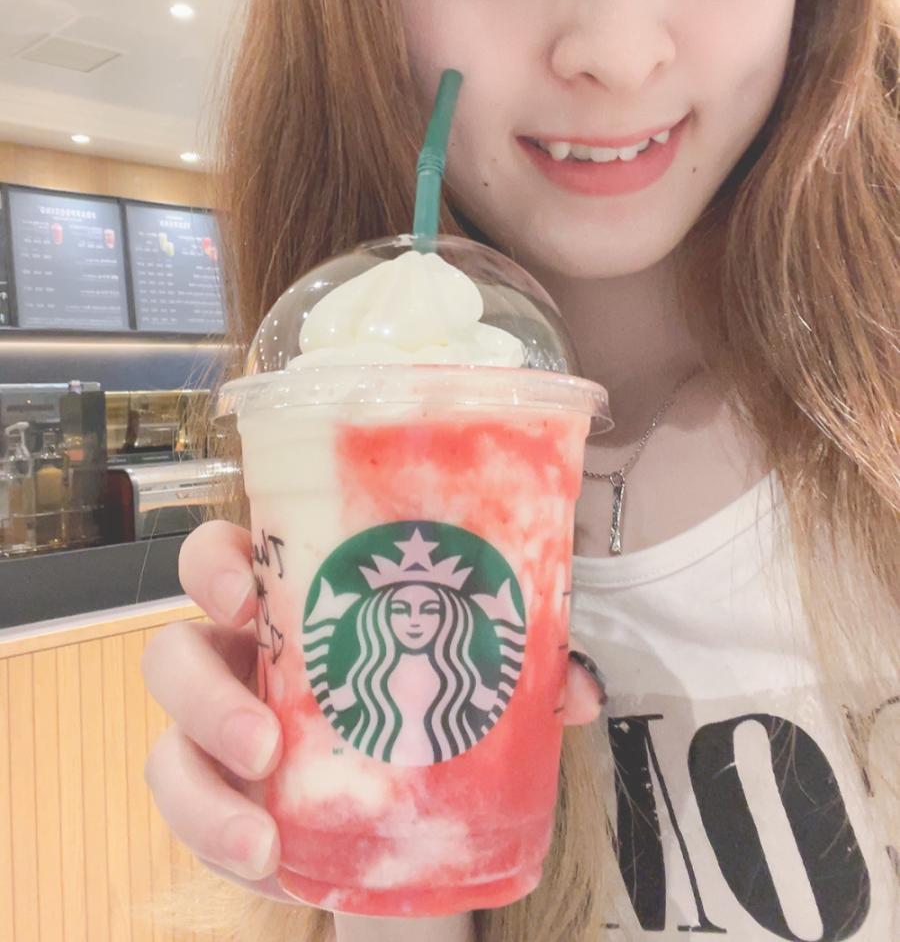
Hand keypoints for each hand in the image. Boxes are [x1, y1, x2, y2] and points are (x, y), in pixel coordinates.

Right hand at [142, 521, 606, 895]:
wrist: (412, 789)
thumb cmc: (425, 687)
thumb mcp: (474, 665)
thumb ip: (526, 664)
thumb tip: (577, 688)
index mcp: (285, 600)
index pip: (220, 556)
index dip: (213, 566)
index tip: (247, 592)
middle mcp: (239, 658)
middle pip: (173, 654)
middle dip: (202, 696)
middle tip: (263, 739)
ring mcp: (223, 732)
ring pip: (167, 749)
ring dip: (202, 797)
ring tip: (263, 838)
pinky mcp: (227, 802)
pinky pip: (195, 825)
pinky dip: (223, 848)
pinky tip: (272, 867)